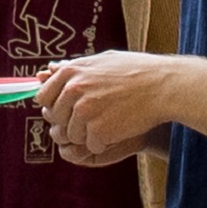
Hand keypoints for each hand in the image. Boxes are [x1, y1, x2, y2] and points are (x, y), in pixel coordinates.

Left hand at [36, 49, 184, 167]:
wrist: (164, 86)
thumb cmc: (136, 72)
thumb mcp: (102, 61)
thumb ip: (73, 68)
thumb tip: (48, 71)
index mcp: (70, 72)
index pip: (43, 98)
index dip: (57, 107)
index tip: (71, 110)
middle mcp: (73, 90)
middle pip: (57, 120)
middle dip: (72, 123)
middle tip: (96, 118)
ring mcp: (85, 111)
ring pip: (73, 136)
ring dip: (90, 135)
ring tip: (112, 122)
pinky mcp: (98, 130)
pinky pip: (92, 146)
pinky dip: (105, 144)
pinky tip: (120, 130)